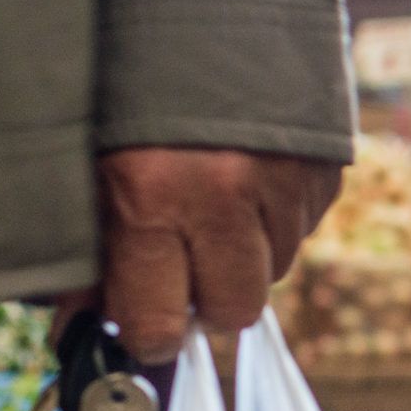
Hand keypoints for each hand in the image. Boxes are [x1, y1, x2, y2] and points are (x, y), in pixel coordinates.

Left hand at [94, 148, 342, 360]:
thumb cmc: (130, 77)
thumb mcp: (87, 157)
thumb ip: (90, 242)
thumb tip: (82, 321)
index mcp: (151, 189)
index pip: (158, 321)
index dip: (147, 332)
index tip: (141, 326)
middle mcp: (228, 193)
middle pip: (236, 312)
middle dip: (209, 301)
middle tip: (181, 264)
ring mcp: (288, 181)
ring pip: (275, 270)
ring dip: (246, 255)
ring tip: (213, 199)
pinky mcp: (327, 169)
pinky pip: (303, 228)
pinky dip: (275, 218)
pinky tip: (247, 175)